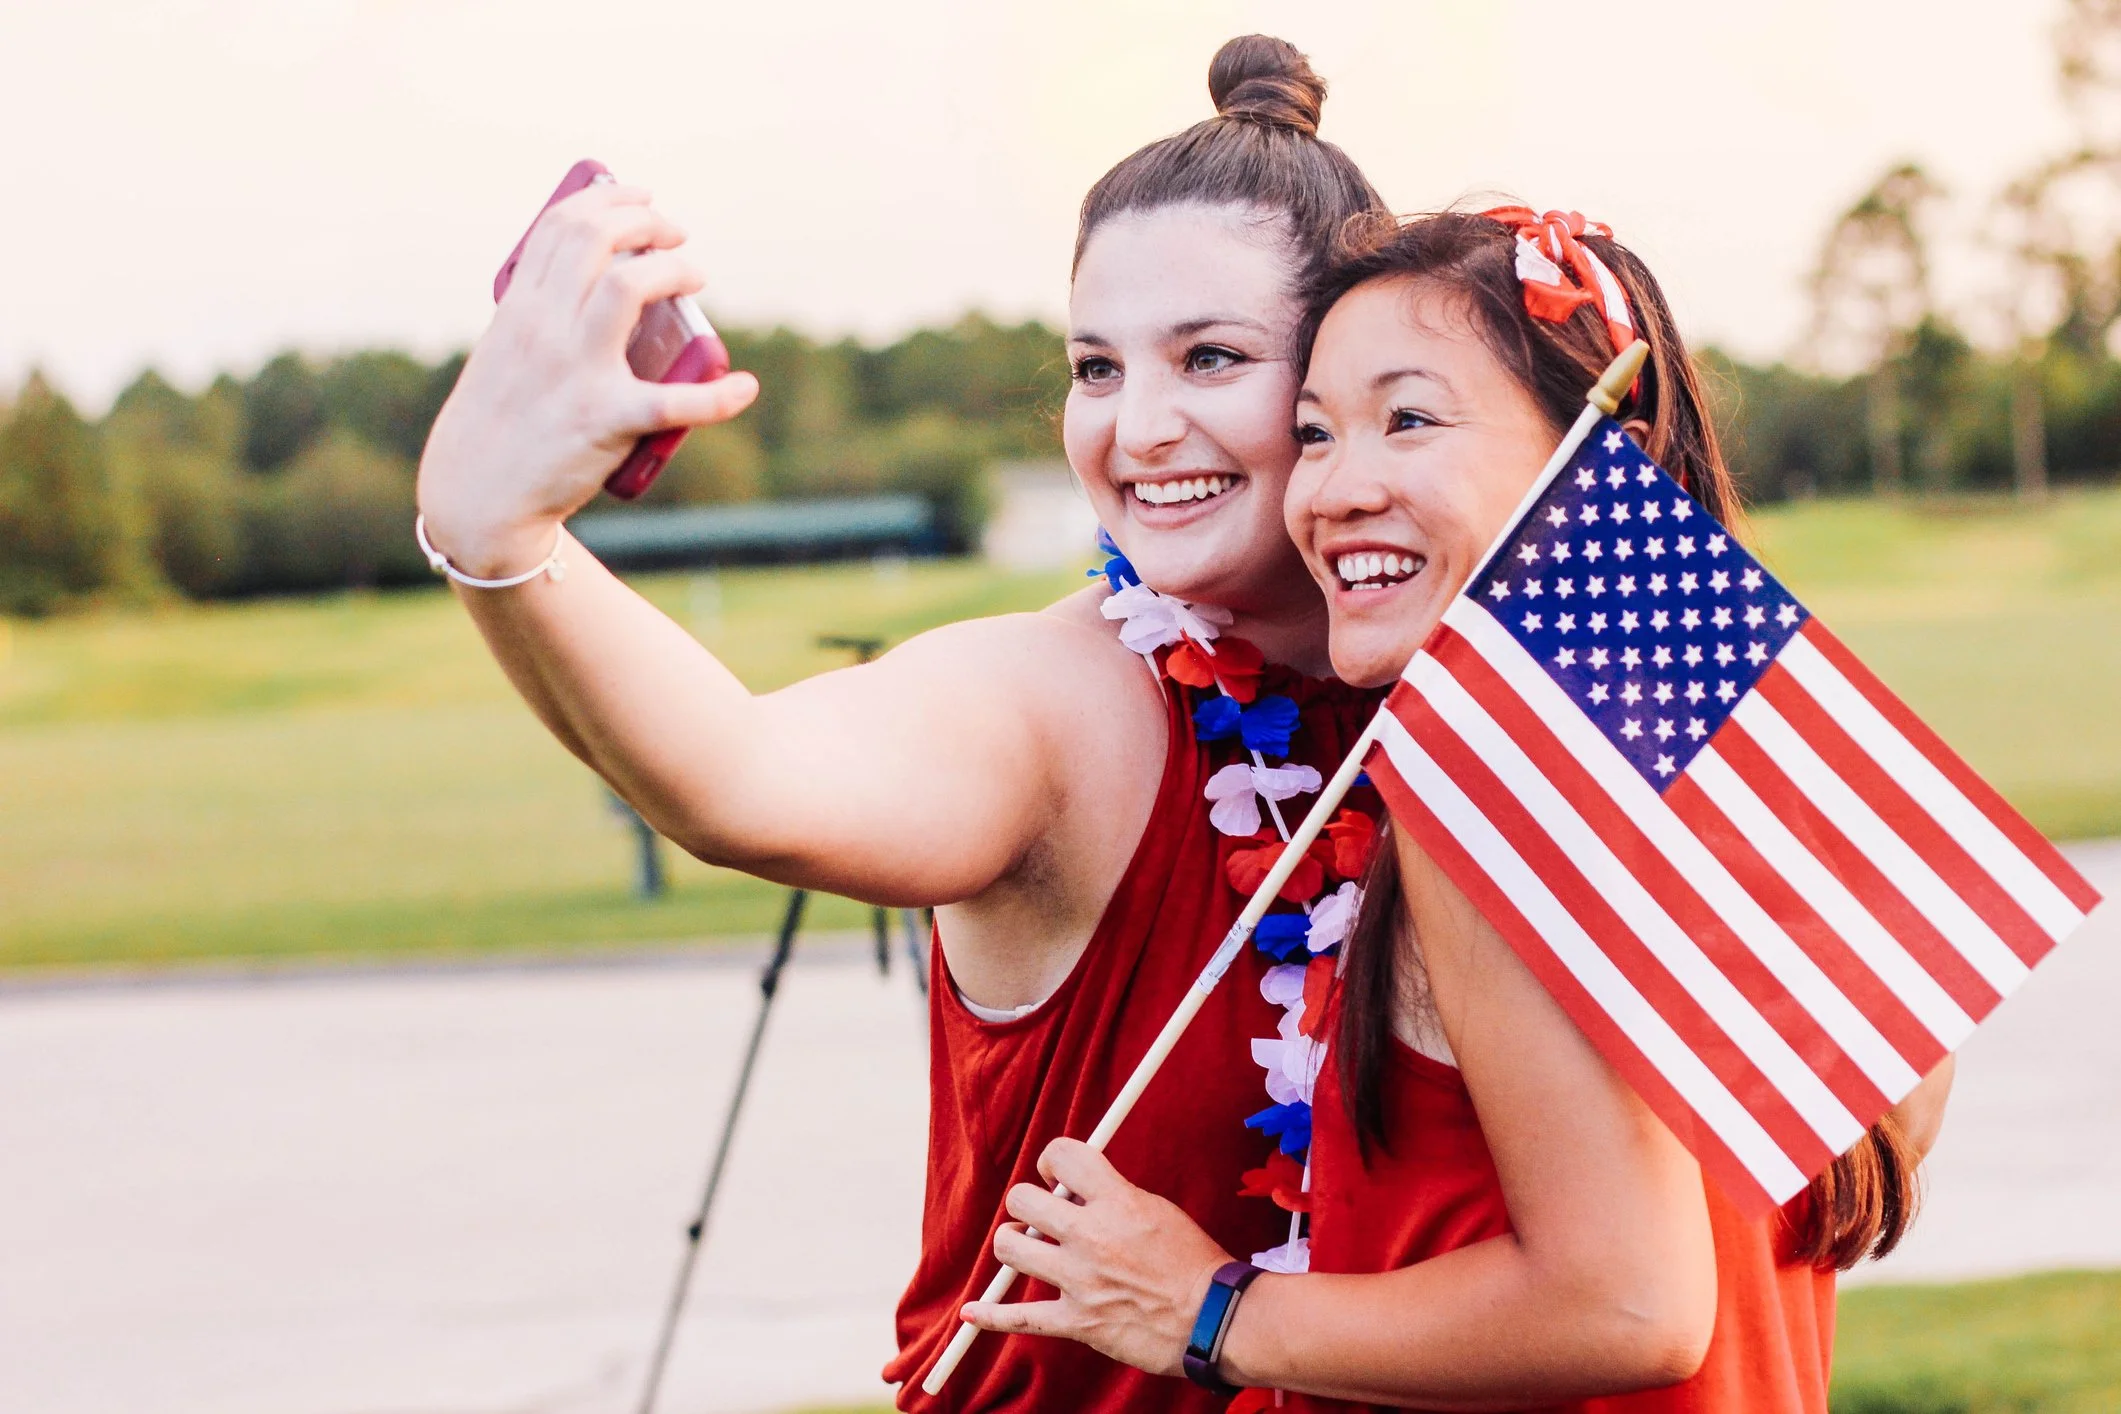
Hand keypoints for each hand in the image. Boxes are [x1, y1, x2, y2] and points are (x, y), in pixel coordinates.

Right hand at [416, 181, 759, 576]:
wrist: (478, 496)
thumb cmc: (498, 424)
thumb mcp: (503, 353)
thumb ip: (539, 318)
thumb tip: (588, 288)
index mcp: (518, 308)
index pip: (562, 227)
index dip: (608, 199)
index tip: (640, 197)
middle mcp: (544, 329)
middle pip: (600, 242)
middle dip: (648, 222)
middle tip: (675, 235)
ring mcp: (575, 372)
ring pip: (630, 288)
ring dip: (675, 271)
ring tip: (695, 278)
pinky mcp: (605, 421)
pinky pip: (673, 401)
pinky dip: (717, 395)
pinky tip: (742, 386)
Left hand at [960, 1139, 1231, 1376]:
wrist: (1215, 1320)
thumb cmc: (1195, 1264)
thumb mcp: (1158, 1210)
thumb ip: (1114, 1196)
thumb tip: (1078, 1186)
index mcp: (1117, 1202)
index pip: (1060, 1156)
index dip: (1050, 1160)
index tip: (1054, 1173)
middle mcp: (1092, 1237)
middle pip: (1022, 1200)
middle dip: (1029, 1203)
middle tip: (1045, 1215)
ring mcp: (1080, 1281)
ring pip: (1010, 1248)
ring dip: (1016, 1245)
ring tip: (1031, 1248)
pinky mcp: (1077, 1322)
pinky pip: (1021, 1318)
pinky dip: (992, 1316)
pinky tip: (973, 1312)